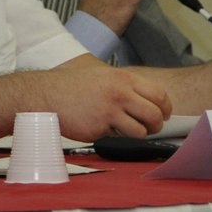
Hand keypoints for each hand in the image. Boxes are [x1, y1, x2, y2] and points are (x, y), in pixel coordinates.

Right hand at [27, 58, 172, 140]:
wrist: (45, 95)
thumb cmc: (71, 86)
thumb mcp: (102, 75)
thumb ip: (124, 85)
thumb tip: (146, 100)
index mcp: (123, 78)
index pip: (159, 94)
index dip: (165, 107)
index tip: (164, 113)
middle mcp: (120, 94)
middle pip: (155, 114)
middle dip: (157, 124)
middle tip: (151, 127)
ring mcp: (110, 112)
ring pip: (141, 130)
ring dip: (138, 133)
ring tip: (126, 129)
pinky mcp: (100, 128)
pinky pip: (119, 137)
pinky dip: (116, 135)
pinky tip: (103, 127)